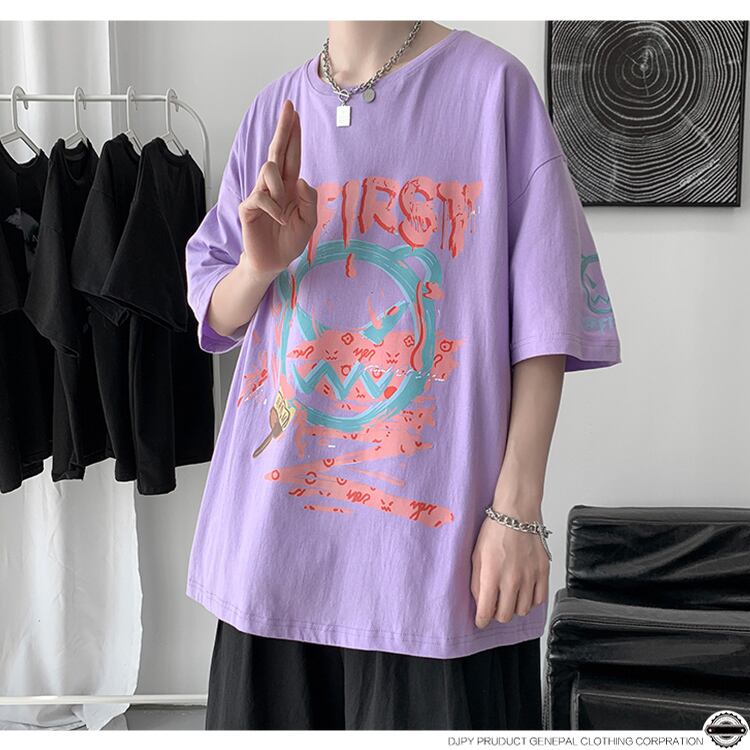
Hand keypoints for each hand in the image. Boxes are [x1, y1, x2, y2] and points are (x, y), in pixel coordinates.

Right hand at [239, 99, 317, 276]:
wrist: (273, 262)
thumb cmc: (289, 240)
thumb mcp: (308, 222)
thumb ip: (309, 200)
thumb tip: (300, 179)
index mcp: (288, 186)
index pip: (290, 155)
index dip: (292, 134)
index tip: (293, 111)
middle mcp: (273, 185)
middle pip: (276, 150)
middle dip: (283, 128)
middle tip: (288, 106)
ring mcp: (259, 194)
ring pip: (269, 170)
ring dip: (280, 187)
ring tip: (284, 210)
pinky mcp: (248, 207)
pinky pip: (262, 197)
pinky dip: (274, 209)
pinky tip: (278, 220)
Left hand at [470, 510, 549, 627]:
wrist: (517, 513)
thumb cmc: (495, 530)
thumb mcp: (477, 555)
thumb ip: (477, 581)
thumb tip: (479, 600)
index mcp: (492, 575)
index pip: (486, 611)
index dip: (481, 621)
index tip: (480, 621)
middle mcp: (512, 579)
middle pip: (505, 615)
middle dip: (496, 614)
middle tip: (494, 606)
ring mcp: (529, 577)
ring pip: (522, 610)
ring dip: (514, 608)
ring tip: (509, 597)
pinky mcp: (543, 573)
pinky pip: (539, 600)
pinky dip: (531, 600)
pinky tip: (524, 592)